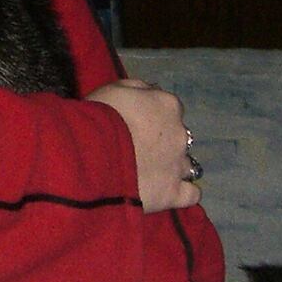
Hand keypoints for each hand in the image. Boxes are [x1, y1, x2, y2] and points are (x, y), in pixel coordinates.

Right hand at [86, 78, 200, 212]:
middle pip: (178, 135)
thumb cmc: (99, 116)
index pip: (169, 107)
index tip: (134, 121)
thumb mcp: (111, 88)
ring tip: (148, 171)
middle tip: (136, 147)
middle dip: (163, 141)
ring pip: (186, 164)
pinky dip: (183, 192)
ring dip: (172, 165)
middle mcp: (180, 133)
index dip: (152, 115)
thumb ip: (135, 87)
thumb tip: (149, 90)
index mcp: (166, 105)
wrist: (91, 153)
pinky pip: (191, 194)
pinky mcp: (174, 193)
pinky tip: (168, 191)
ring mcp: (179, 165)